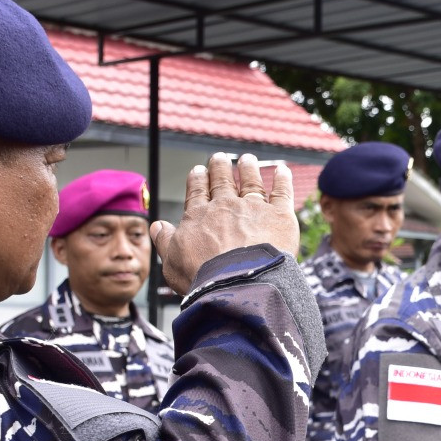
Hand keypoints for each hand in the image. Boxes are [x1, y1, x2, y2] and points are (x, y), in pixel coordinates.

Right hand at [151, 153, 299, 293]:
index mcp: (199, 215)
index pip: (197, 193)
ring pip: (250, 182)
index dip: (197, 180)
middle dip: (220, 168)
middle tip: (219, 158)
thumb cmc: (203, 278)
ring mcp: (253, 208)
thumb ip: (165, 242)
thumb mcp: (172, 262)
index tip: (198, 170)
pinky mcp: (279, 216)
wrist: (238, 283)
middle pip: (222, 182)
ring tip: (247, 160)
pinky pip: (282, 192)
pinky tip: (283, 170)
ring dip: (248, 169)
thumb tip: (156, 226)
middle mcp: (226, 206)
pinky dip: (283, 179)